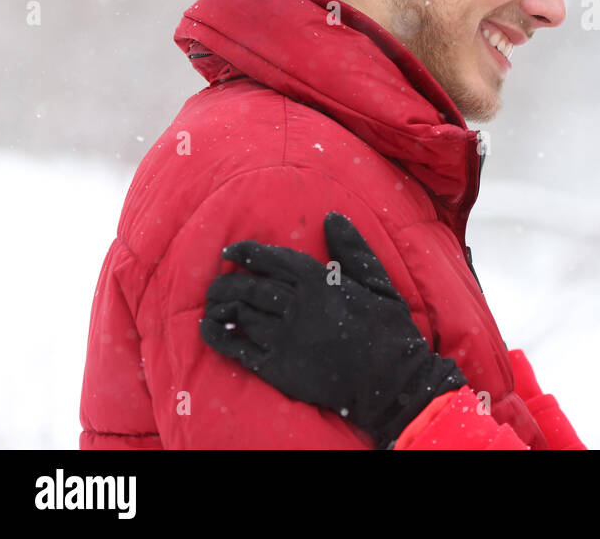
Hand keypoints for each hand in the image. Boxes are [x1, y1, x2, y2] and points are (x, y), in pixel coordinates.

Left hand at [200, 211, 466, 446]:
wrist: (390, 381)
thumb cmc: (389, 330)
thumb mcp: (379, 282)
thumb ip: (353, 249)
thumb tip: (332, 217)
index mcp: (320, 282)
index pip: (273, 260)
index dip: (247, 253)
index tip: (230, 251)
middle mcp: (297, 306)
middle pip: (250, 287)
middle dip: (227, 282)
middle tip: (216, 283)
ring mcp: (285, 338)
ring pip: (241, 315)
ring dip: (221, 306)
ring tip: (213, 303)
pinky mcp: (278, 368)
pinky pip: (238, 348)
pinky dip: (219, 336)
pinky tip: (209, 329)